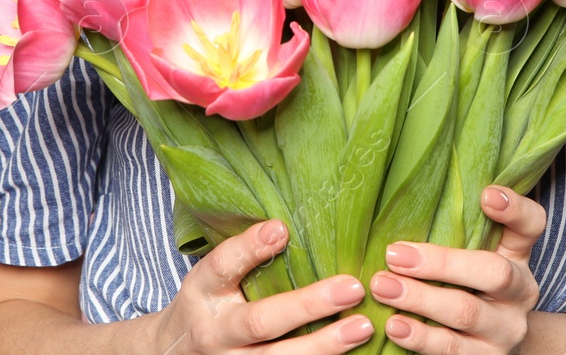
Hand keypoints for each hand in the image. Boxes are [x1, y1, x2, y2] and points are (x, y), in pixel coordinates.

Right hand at [148, 217, 378, 352]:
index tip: (281, 228)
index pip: (222, 266)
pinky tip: (351, 352)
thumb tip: (290, 224)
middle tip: (352, 288)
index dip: (249, 247)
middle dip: (307, 305)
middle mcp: (214, 331)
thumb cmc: (207, 305)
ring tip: (363, 326)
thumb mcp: (211, 277)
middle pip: (260, 321)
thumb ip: (243, 255)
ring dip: (324, 345)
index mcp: (202, 291)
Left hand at [367, 185, 543, 354]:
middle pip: (493, 272)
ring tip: (382, 288)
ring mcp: (505, 330)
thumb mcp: (473, 256)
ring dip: (420, 300)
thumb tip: (401, 197)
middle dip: (441, 262)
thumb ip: (454, 230)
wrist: (489, 346)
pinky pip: (453, 350)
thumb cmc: (467, 288)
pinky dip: (420, 338)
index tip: (486, 194)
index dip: (515, 209)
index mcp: (517, 256)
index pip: (531, 225)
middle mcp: (519, 293)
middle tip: (394, 254)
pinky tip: (394, 326)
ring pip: (467, 313)